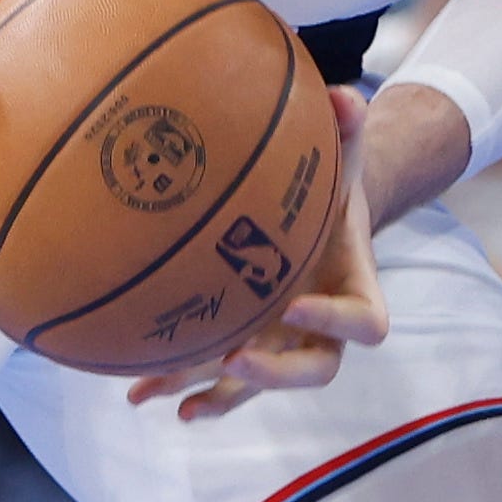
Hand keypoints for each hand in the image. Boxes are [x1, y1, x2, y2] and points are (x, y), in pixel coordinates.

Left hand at [135, 88, 392, 417]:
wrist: (320, 214)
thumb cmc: (332, 184)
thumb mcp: (343, 154)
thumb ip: (347, 129)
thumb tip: (346, 96)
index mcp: (355, 287)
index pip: (365, 322)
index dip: (337, 321)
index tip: (295, 304)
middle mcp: (321, 327)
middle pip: (316, 370)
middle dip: (276, 373)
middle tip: (238, 359)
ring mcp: (282, 342)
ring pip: (257, 384)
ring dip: (218, 396)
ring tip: (177, 404)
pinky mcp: (245, 343)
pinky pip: (214, 375)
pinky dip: (177, 382)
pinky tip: (137, 393)